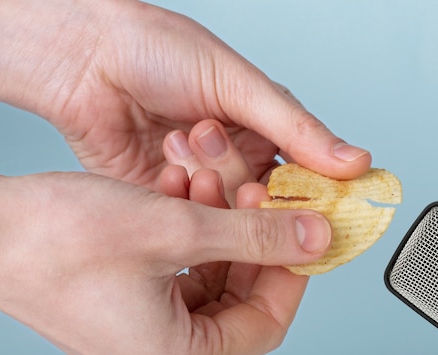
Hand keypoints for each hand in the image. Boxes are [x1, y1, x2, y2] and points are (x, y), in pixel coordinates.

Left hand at [0, 0, 370, 187]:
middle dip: (246, 184)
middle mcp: (235, 161)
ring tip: (181, 138)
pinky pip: (186, 218)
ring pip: (225, 214)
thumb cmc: (159, 52)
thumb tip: (354, 161)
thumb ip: (298, 130)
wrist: (84, 58)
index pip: (306, 178)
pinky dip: (178, 197)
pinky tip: (164, 162)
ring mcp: (200, 184)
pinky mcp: (164, 202)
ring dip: (206, 183)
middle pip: (265, 203)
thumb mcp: (239, 85)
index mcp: (264, 130)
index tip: (322, 215)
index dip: (314, 196)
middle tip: (234, 168)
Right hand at [0, 169, 329, 354]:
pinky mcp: (123, 309)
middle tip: (254, 192)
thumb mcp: (174, 228)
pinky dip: (187, 234)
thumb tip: (314, 240)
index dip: (291, 272)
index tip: (301, 231)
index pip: (266, 324)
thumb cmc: (54, 237)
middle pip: (237, 299)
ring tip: (210, 179)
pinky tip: (181, 191)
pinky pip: (175, 274)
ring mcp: (138, 336)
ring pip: (208, 278)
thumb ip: (255, 235)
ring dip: (216, 228)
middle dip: (249, 238)